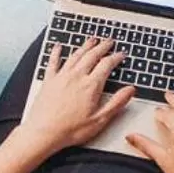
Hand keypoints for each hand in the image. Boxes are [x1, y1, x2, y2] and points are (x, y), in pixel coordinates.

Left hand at [18, 38, 134, 155]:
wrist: (43, 132)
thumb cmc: (70, 130)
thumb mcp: (100, 120)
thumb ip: (116, 103)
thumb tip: (130, 90)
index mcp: (91, 86)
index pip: (106, 65)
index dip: (115, 57)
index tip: (120, 54)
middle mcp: (76, 77)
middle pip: (92, 55)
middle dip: (102, 46)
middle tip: (108, 41)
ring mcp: (61, 77)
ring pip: (75, 55)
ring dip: (85, 46)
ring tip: (91, 40)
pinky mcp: (48, 80)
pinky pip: (53, 61)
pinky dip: (56, 52)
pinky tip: (58, 47)